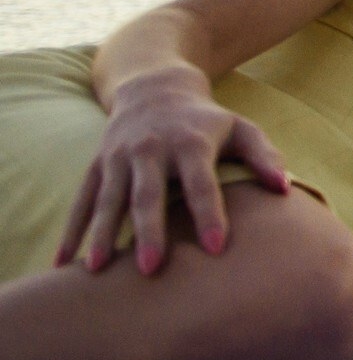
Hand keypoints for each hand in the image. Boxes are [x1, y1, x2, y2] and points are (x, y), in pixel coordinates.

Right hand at [57, 66, 289, 275]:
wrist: (155, 88)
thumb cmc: (207, 121)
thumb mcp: (240, 128)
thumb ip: (263, 156)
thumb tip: (285, 188)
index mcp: (190, 143)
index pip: (202, 183)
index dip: (210, 214)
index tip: (215, 248)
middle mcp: (151, 149)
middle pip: (148, 195)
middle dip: (149, 231)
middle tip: (150, 269)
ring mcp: (118, 157)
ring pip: (108, 200)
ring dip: (101, 235)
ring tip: (96, 272)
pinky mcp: (96, 165)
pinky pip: (81, 201)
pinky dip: (71, 231)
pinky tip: (61, 264)